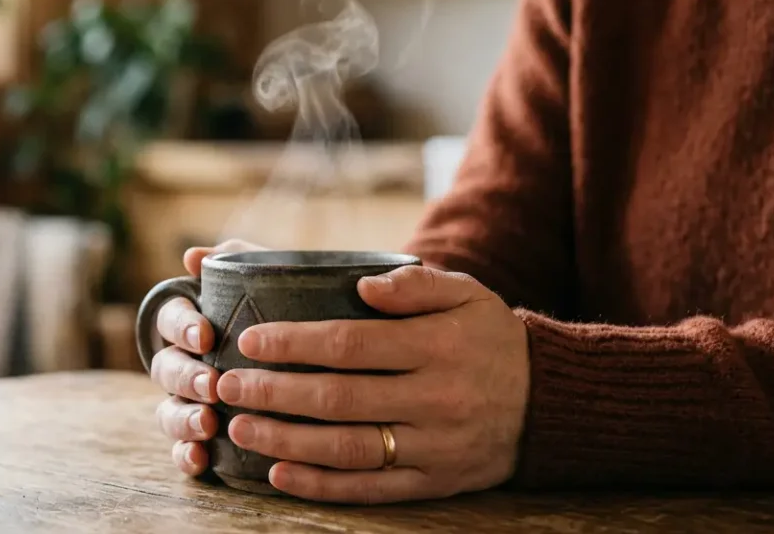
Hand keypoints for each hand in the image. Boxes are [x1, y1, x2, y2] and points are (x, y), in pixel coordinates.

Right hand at [151, 239, 265, 476]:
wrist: (311, 359)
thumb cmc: (278, 313)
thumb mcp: (264, 282)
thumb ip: (235, 261)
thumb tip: (193, 256)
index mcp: (192, 323)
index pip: (171, 318)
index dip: (182, 326)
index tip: (205, 335)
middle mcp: (183, 364)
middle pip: (166, 367)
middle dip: (185, 376)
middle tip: (211, 384)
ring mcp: (189, 403)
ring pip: (168, 410)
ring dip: (182, 417)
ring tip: (206, 424)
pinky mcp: (202, 438)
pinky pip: (182, 450)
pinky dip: (184, 455)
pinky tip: (200, 459)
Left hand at [217, 266, 528, 503]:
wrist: (548, 401)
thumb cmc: (488, 337)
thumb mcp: (465, 294)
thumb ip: (413, 284)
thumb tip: (360, 284)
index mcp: (438, 346)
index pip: (351, 345)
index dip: (294, 343)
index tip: (249, 340)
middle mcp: (436, 399)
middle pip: (339, 399)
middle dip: (274, 392)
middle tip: (225, 385)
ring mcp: (435, 447)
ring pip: (348, 448)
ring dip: (286, 440)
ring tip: (239, 426)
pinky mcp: (435, 482)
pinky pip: (371, 489)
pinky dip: (321, 485)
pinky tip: (279, 473)